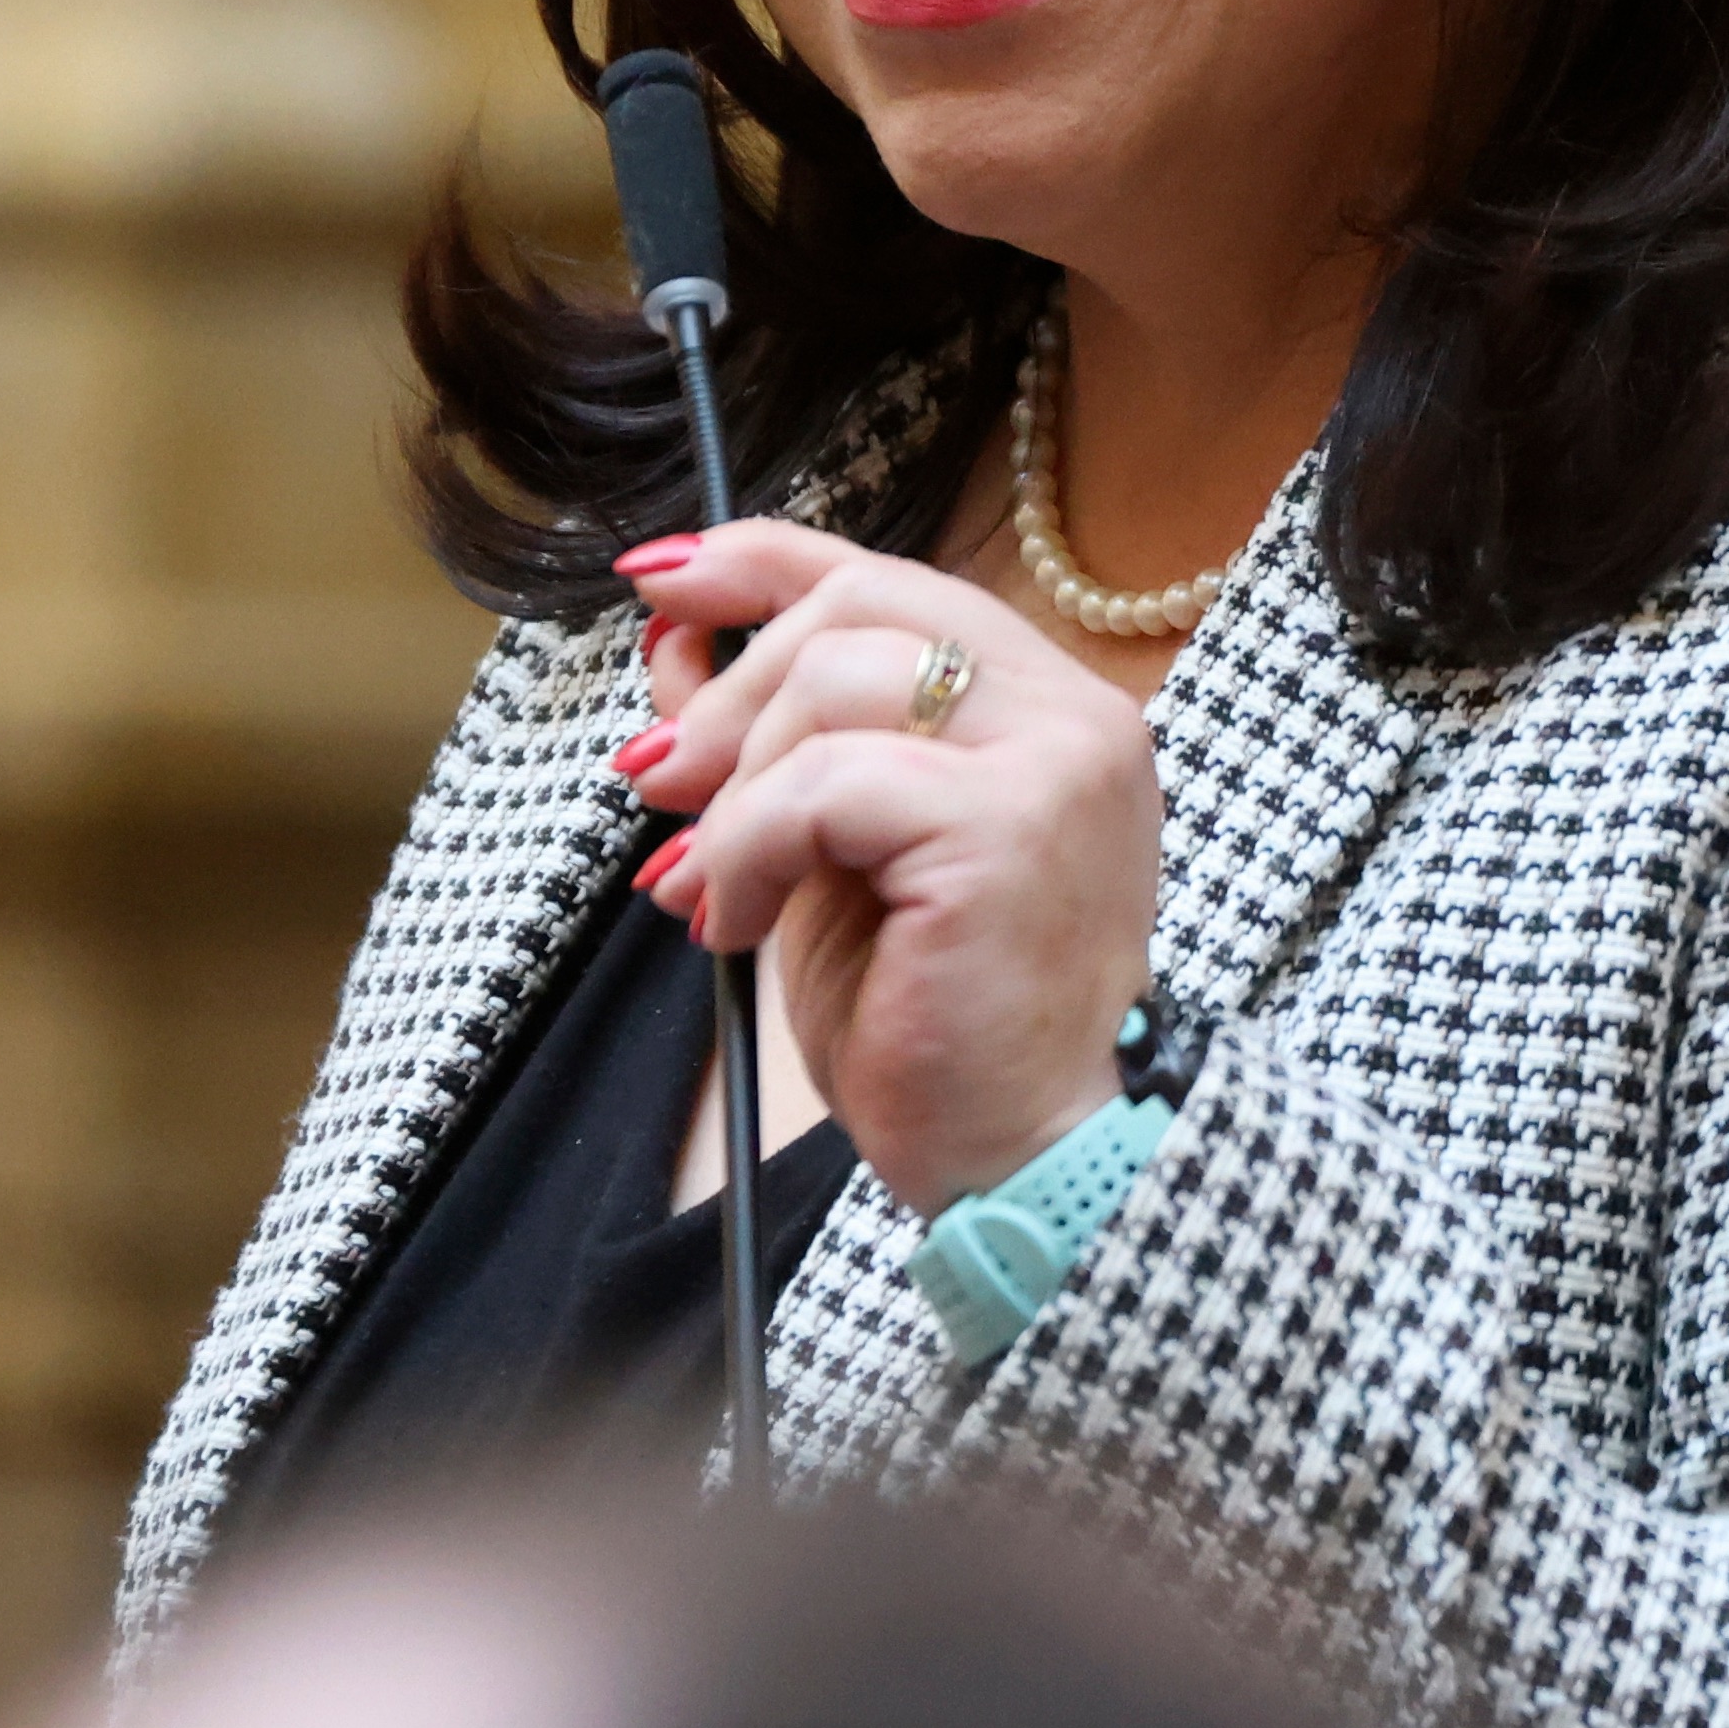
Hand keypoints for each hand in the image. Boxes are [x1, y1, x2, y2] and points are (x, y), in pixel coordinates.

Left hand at [616, 522, 1159, 1209]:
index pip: (893, 579)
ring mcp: (1053, 764)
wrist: (1023, 1164)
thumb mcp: (838, 856)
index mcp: (1047, 711)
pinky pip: (823, 785)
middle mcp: (1071, 716)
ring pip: (834, 684)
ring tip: (709, 886)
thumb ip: (782, 747)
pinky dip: (747, 846)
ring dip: (735, 788)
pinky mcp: (1006, 828)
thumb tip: (672, 646)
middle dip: (728, 689)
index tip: (657, 582)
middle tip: (657, 785)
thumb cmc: (941, 1026)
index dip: (763, 563)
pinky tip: (732, 919)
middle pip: (858, 608)